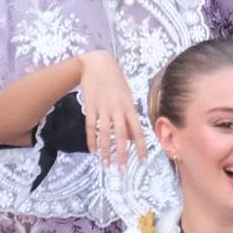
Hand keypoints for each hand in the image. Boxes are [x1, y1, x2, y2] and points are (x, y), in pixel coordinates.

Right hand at [77, 51, 145, 167]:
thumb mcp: (126, 95)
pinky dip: (91, 139)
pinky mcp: (90, 106)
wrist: (96, 63)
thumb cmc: (115, 79)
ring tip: (106, 164)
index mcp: (129, 106)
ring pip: (105, 133)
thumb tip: (132, 136)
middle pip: (121, 135)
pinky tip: (93, 150)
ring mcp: (102, 107)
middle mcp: (117, 108)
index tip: (142, 161)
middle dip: (122, 153)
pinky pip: (91, 126)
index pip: (138, 130)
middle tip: (122, 169)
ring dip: (105, 150)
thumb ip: (129, 116)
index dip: (141, 147)